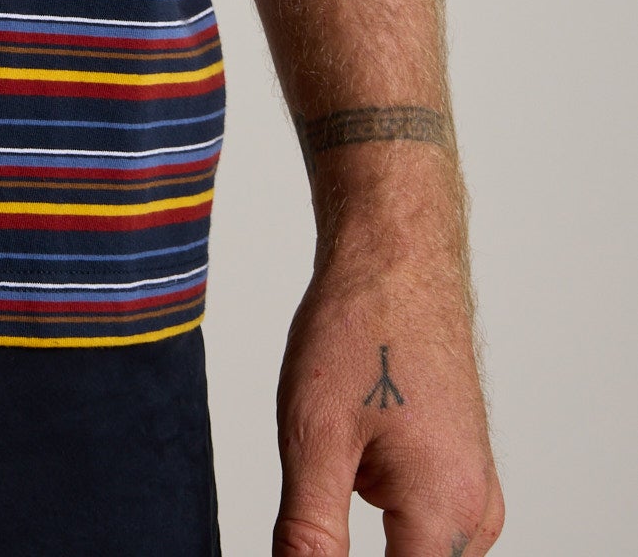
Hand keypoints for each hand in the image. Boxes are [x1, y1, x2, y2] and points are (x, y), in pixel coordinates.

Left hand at [271, 196, 502, 556]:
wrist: (396, 258)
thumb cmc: (361, 328)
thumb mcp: (313, 439)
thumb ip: (309, 536)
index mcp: (446, 513)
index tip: (311, 543)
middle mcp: (476, 515)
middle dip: (352, 553)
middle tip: (321, 494)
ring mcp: (475, 494)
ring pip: (416, 552)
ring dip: (370, 536)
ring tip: (339, 461)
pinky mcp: (461, 474)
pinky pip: (422, 523)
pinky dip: (381, 508)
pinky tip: (354, 452)